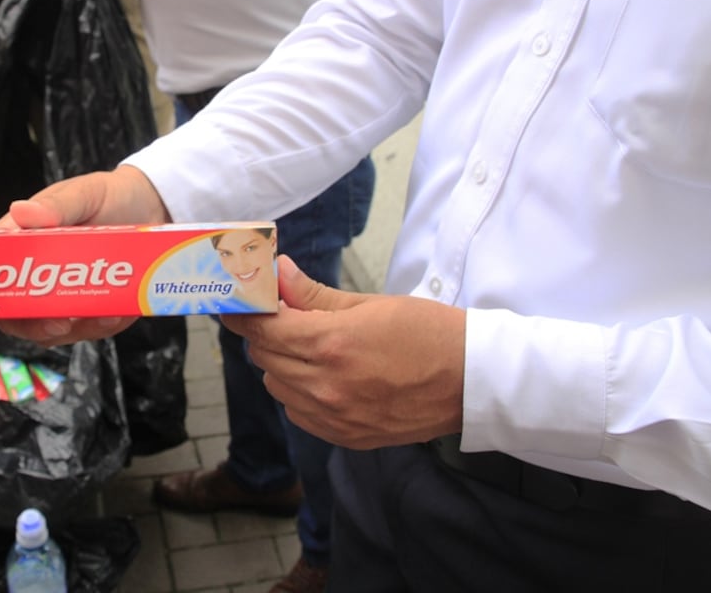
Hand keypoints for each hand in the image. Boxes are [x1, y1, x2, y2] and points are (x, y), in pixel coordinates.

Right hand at [0, 166, 168, 344]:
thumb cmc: (107, 196)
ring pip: (49, 331)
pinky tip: (120, 311)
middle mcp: (33, 275)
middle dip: (30, 326)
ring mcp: (61, 296)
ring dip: (75, 329)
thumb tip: (20, 211)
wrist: (151, 206)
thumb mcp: (83, 194)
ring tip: (105, 313)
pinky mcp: (91, 310)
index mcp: (19, 242)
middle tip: (59, 323)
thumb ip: (56, 206)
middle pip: (10, 314)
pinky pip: (88, 331)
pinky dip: (103, 326)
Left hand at [222, 255, 465, 448]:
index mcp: (330, 345)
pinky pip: (298, 412)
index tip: (237, 302)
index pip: (261, 329)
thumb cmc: (429, 334)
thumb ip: (315, 296)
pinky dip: (298, 393)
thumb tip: (280, 274)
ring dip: (280, 364)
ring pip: (277, 386)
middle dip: (266, 333)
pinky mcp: (346, 437)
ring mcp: (335, 417)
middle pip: (264, 356)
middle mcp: (326, 386)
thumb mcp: (371, 304)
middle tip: (280, 315)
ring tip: (309, 347)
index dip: (244, 312)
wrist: (473, 381)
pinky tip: (322, 377)